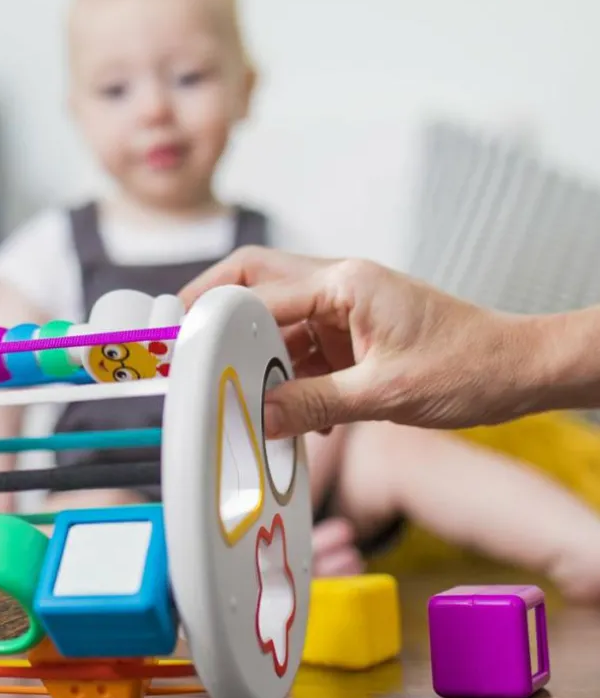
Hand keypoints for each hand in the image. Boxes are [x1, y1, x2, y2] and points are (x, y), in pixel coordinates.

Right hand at [179, 248, 538, 436]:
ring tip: (241, 394)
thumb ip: (314, 403)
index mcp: (346, 282)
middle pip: (257, 282)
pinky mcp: (353, 335)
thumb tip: (260, 415)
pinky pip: (304, 350)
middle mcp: (340, 286)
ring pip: (277, 322)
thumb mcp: (385, 394)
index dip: (213, 318)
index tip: (178, 342)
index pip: (259, 291)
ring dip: (257, 357)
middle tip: (181, 341)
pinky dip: (290, 378)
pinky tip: (295, 414)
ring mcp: (345, 309)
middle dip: (216, 310)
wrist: (518, 370)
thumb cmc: (468, 367)